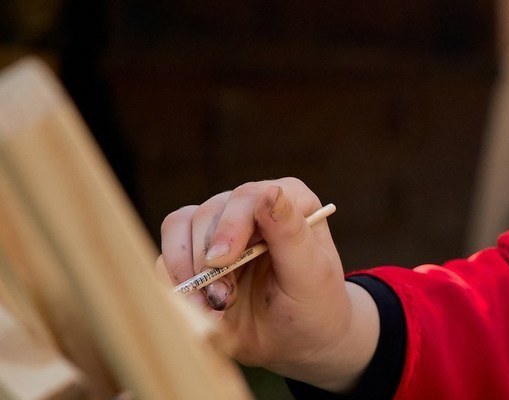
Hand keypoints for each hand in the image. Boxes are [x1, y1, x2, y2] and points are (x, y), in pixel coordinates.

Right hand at [160, 178, 378, 390]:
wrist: (298, 342)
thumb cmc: (314, 303)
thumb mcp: (310, 273)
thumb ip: (290, 233)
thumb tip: (270, 192)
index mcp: (289, 199)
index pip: (247, 196)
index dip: (230, 226)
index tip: (222, 261)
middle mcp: (252, 207)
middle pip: (208, 213)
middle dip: (207, 260)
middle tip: (222, 299)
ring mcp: (222, 230)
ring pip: (180, 227)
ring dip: (186, 271)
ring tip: (213, 306)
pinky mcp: (198, 257)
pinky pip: (167, 257)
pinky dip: (175, 285)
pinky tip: (200, 310)